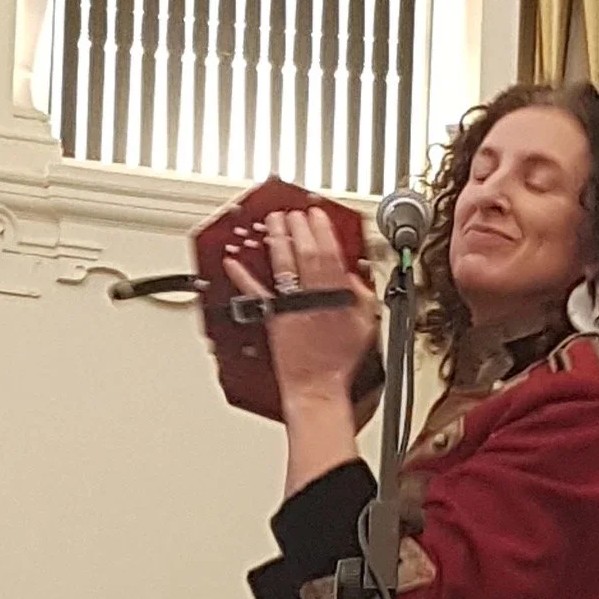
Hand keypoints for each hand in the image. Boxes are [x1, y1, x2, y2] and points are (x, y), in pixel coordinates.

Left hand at [224, 207, 378, 411]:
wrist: (318, 386)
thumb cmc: (340, 362)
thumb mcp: (365, 326)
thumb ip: (361, 298)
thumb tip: (354, 278)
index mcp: (339, 297)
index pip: (331, 254)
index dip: (323, 230)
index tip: (317, 214)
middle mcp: (314, 298)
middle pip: (305, 254)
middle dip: (298, 229)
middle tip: (292, 212)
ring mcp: (292, 306)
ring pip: (283, 265)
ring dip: (277, 240)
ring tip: (272, 222)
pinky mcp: (273, 318)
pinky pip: (256, 294)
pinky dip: (243, 277)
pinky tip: (233, 261)